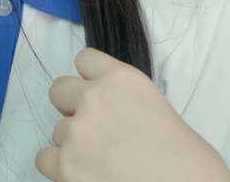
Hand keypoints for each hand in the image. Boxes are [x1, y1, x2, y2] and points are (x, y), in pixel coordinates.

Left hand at [35, 47, 229, 181]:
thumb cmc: (184, 157)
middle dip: (72, 107)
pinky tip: (83, 173)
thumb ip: (124, 98)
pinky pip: (44, 158)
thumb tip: (108, 108)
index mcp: (122, 78)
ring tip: (101, 160)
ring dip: (72, 143)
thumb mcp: (155, 105)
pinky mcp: (66, 166)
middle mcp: (95, 98)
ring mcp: (77, 132)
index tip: (98, 95)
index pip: (84, 59)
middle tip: (94, 129)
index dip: (89, 79)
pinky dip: (59, 167)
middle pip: (59, 89)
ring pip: (57, 129)